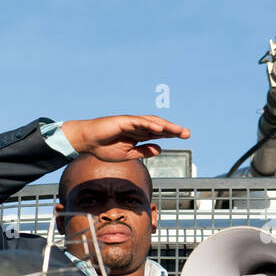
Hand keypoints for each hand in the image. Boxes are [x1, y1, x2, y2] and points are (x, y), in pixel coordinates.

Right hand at [60, 115, 189, 161]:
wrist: (87, 141)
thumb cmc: (105, 147)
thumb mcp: (129, 154)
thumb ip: (144, 152)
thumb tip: (160, 149)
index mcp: (139, 135)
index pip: (159, 133)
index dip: (172, 134)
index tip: (185, 136)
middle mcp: (137, 126)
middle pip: (159, 126)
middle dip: (173, 129)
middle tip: (187, 133)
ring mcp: (131, 122)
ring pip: (151, 122)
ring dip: (165, 126)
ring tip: (178, 130)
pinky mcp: (123, 121)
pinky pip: (139, 122)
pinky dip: (149, 124)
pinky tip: (159, 128)